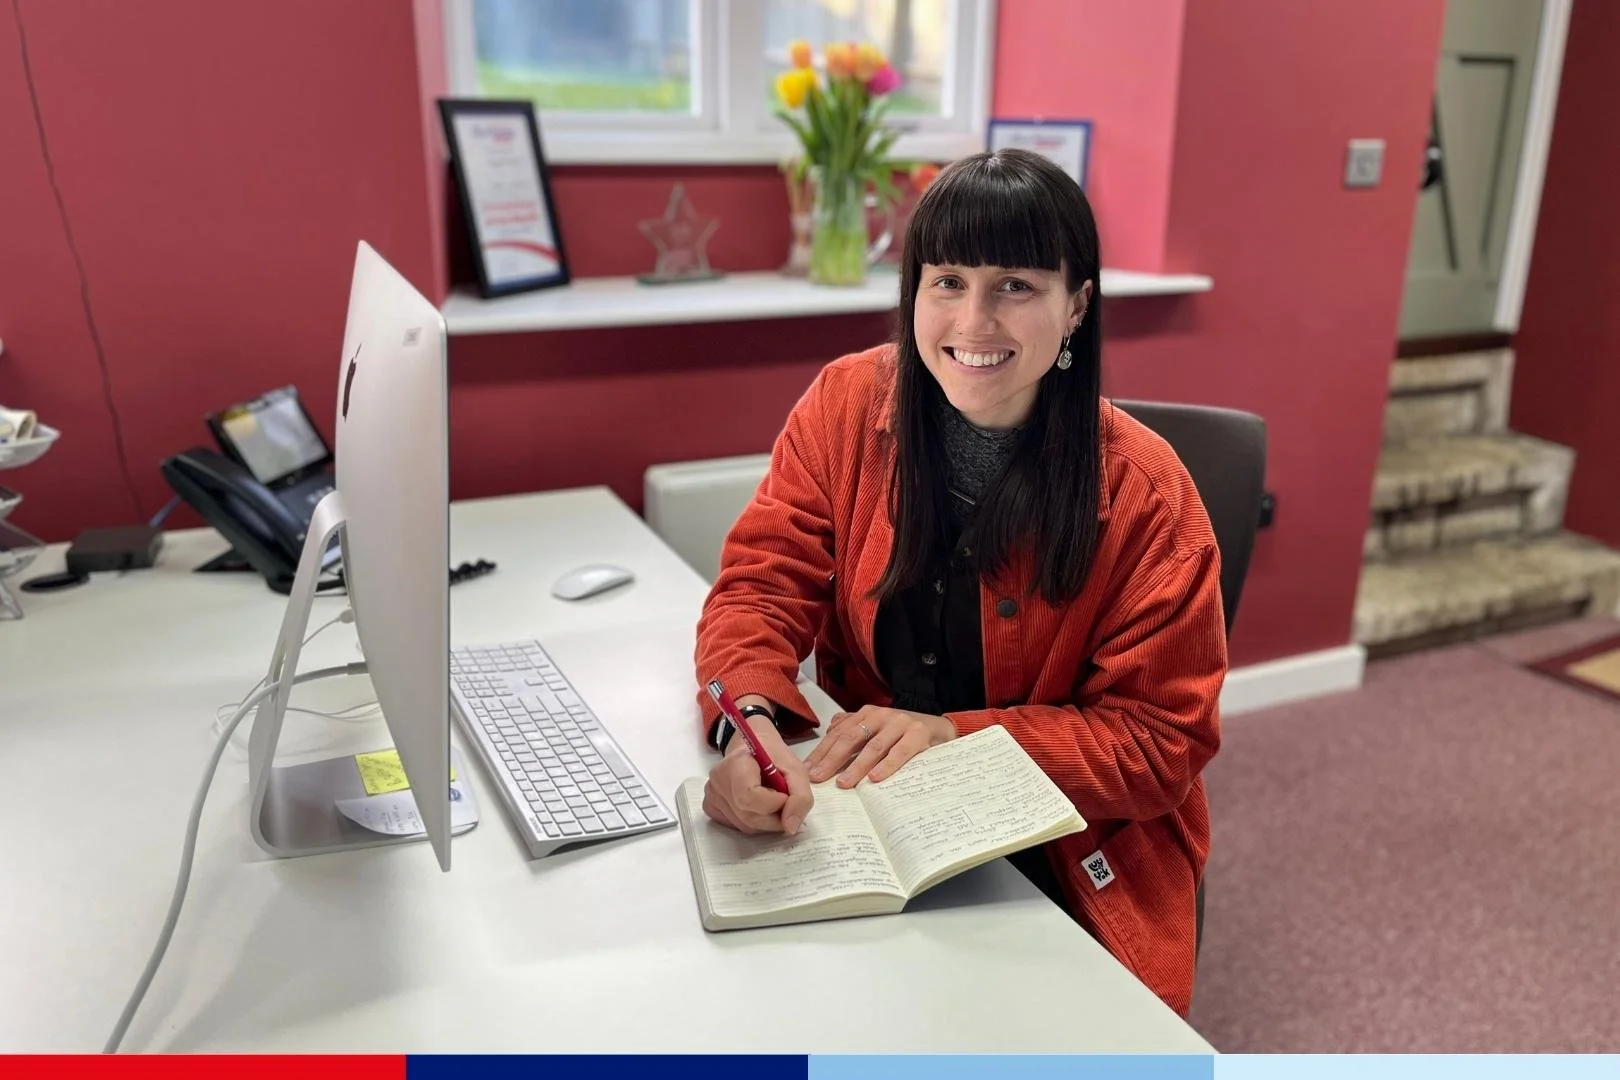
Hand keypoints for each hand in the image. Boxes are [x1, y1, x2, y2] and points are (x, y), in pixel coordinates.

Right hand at [702, 708, 813, 835]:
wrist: (754, 749)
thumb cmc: (773, 757)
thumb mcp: (797, 771)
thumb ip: (800, 798)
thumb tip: (790, 827)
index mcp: (736, 763)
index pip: (750, 797)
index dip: (774, 804)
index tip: (785, 794)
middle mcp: (718, 780)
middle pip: (749, 817)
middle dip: (774, 817)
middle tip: (783, 801)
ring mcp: (712, 795)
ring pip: (745, 826)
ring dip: (766, 821)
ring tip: (771, 801)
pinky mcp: (711, 807)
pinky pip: (737, 826)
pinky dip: (754, 822)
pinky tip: (758, 806)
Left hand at [805, 705, 956, 787]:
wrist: (939, 728)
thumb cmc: (902, 733)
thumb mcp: (876, 729)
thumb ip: (853, 729)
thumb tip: (828, 733)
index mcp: (866, 714)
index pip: (838, 734)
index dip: (821, 752)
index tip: (807, 771)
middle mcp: (880, 715)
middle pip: (850, 738)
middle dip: (831, 759)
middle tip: (817, 777)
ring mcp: (900, 723)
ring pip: (873, 746)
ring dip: (856, 766)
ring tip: (843, 783)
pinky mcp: (918, 734)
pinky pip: (900, 752)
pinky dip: (887, 766)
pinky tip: (875, 778)